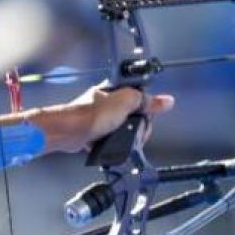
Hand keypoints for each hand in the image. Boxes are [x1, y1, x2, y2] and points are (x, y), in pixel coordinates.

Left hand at [49, 85, 174, 152]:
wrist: (68, 132)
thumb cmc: (90, 114)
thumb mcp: (125, 102)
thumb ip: (146, 101)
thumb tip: (166, 101)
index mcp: (116, 90)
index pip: (141, 99)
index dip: (147, 110)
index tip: (146, 119)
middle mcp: (108, 103)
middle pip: (134, 116)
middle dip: (136, 127)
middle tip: (132, 131)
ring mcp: (101, 119)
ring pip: (123, 130)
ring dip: (124, 136)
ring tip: (118, 138)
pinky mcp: (95, 133)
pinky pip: (111, 139)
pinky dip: (112, 143)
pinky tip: (110, 143)